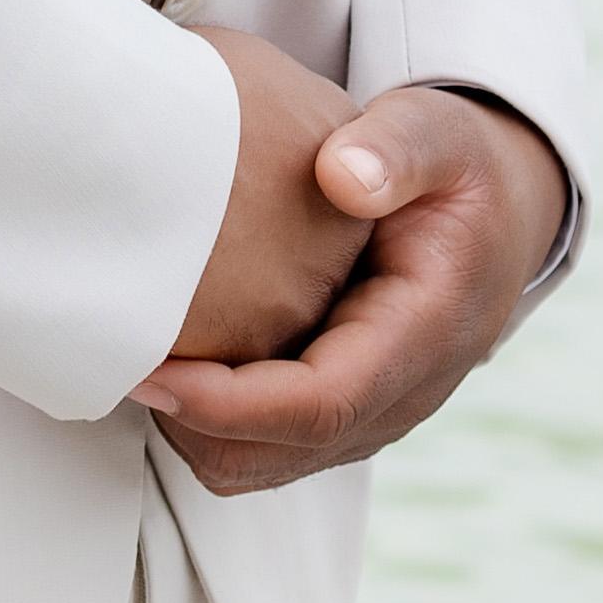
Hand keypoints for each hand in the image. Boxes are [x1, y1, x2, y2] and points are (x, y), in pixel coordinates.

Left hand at [140, 86, 569, 496]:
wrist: (493, 217)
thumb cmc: (456, 172)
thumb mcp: (441, 137)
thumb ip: (398, 148)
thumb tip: (343, 177)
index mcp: (421, 337)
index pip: (321, 404)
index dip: (230, 403)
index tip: (151, 370)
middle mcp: (395, 397)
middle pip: (275, 454)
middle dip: (188, 424)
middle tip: (108, 356)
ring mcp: (363, 415)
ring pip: (256, 465)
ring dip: (189, 428)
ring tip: (127, 353)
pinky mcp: (333, 412)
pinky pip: (256, 448)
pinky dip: (202, 420)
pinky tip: (164, 351)